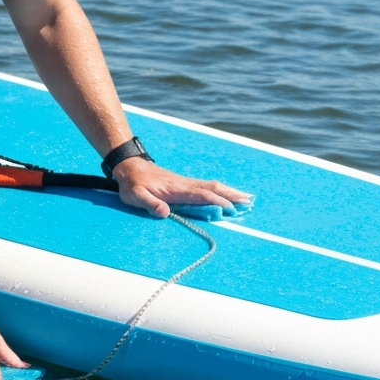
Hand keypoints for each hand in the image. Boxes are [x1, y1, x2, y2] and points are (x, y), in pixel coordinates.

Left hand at [111, 156, 252, 217]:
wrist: (129, 167)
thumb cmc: (132, 185)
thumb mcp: (135, 196)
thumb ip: (149, 204)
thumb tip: (164, 212)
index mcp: (176, 190)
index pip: (201, 195)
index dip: (217, 202)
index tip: (231, 210)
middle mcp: (185, 185)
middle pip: (213, 188)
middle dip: (231, 195)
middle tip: (249, 201)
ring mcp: (185, 183)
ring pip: (212, 186)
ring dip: (229, 191)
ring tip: (246, 198)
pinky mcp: (184, 184)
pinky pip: (206, 186)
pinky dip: (220, 190)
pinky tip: (226, 194)